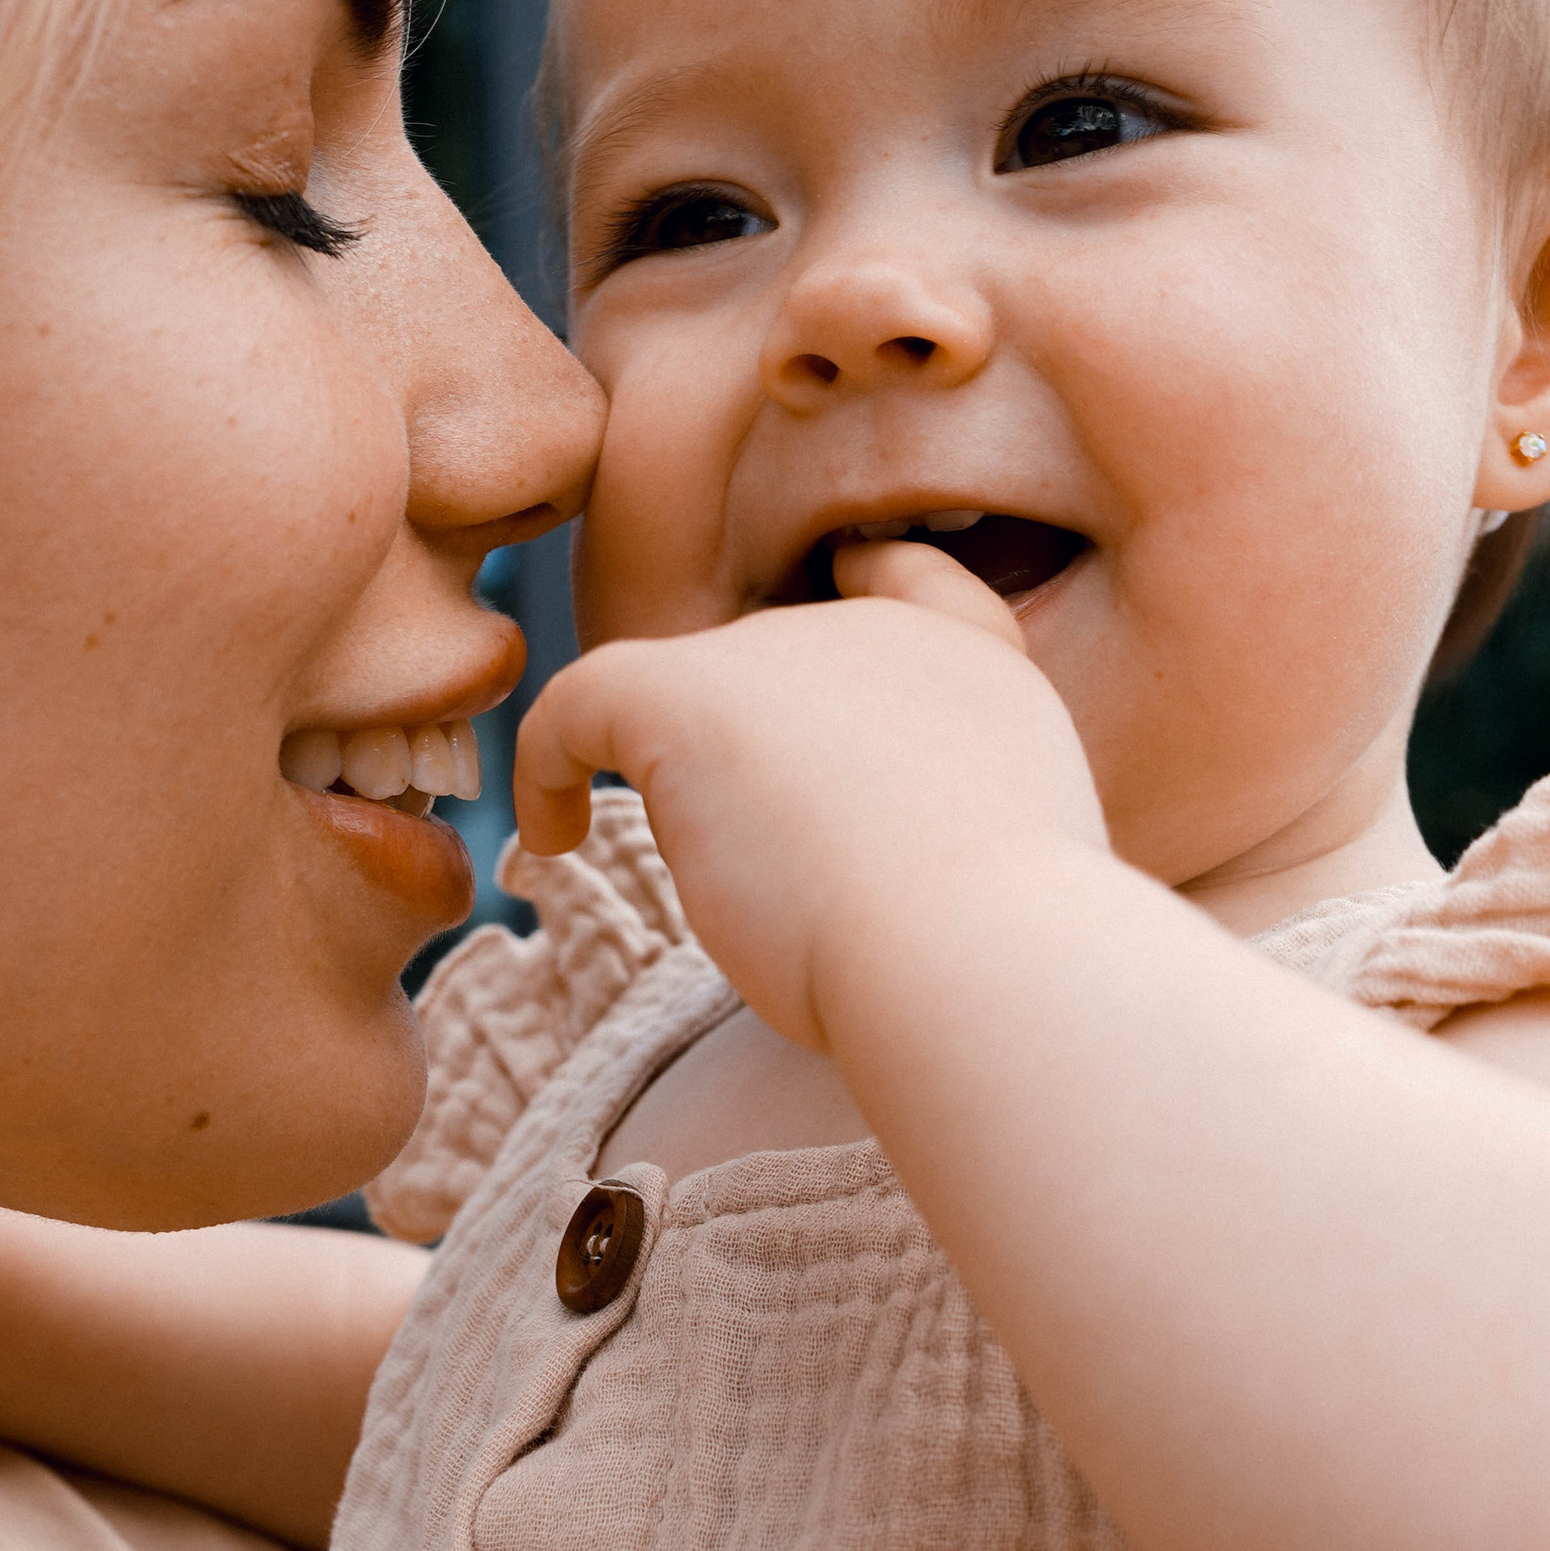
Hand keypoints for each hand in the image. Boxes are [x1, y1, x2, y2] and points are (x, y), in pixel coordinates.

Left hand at [514, 543, 1105, 1051]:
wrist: (975, 954)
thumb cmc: (996, 962)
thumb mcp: (1001, 873)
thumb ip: (936, 835)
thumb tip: (857, 871)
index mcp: (979, 674)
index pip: (912, 588)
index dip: (857, 611)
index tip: (821, 683)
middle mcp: (883, 634)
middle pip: (784, 670)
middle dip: (760, 758)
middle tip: (762, 872)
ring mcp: (783, 652)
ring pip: (695, 701)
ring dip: (682, 782)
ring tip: (694, 883)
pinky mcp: (686, 695)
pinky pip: (576, 704)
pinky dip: (548, 764)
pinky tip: (553, 836)